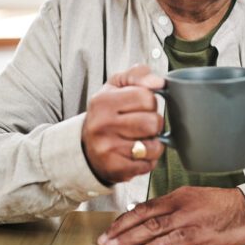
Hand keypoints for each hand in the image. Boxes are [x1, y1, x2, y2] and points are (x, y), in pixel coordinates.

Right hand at [82, 65, 165, 183]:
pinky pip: (148, 166)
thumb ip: (138, 75)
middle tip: (144, 125)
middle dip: (155, 124)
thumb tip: (159, 82)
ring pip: (154, 146)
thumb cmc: (107, 113)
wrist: (85, 147)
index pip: (146, 97)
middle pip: (153, 123)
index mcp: (103, 101)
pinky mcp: (115, 169)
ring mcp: (108, 149)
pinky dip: (148, 161)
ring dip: (154, 144)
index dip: (150, 102)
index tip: (142, 106)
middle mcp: (102, 125)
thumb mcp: (116, 87)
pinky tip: (137, 154)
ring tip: (142, 140)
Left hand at [97, 186, 244, 244]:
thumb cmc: (222, 207)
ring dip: (132, 238)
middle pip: (145, 216)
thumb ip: (172, 208)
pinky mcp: (202, 232)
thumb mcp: (193, 200)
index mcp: (177, 196)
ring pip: (155, 227)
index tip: (109, 231)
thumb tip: (149, 218)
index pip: (144, 206)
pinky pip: (176, 239)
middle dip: (122, 229)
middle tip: (105, 241)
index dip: (125, 219)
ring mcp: (190, 218)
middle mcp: (180, 204)